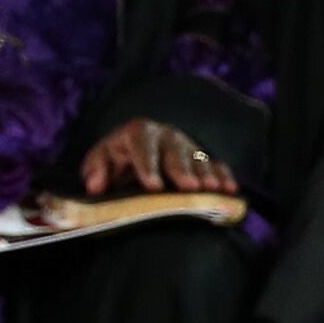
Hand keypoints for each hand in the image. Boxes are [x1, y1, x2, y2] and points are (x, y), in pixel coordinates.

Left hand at [80, 120, 237, 196]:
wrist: (131, 160)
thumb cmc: (113, 163)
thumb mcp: (99, 163)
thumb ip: (95, 171)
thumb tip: (95, 185)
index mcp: (136, 132)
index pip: (141, 141)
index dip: (147, 164)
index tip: (152, 186)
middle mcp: (164, 135)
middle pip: (174, 149)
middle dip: (181, 169)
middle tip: (188, 188)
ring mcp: (186, 146)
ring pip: (197, 157)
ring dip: (205, 174)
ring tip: (211, 190)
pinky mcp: (201, 158)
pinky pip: (215, 165)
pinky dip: (222, 176)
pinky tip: (229, 190)